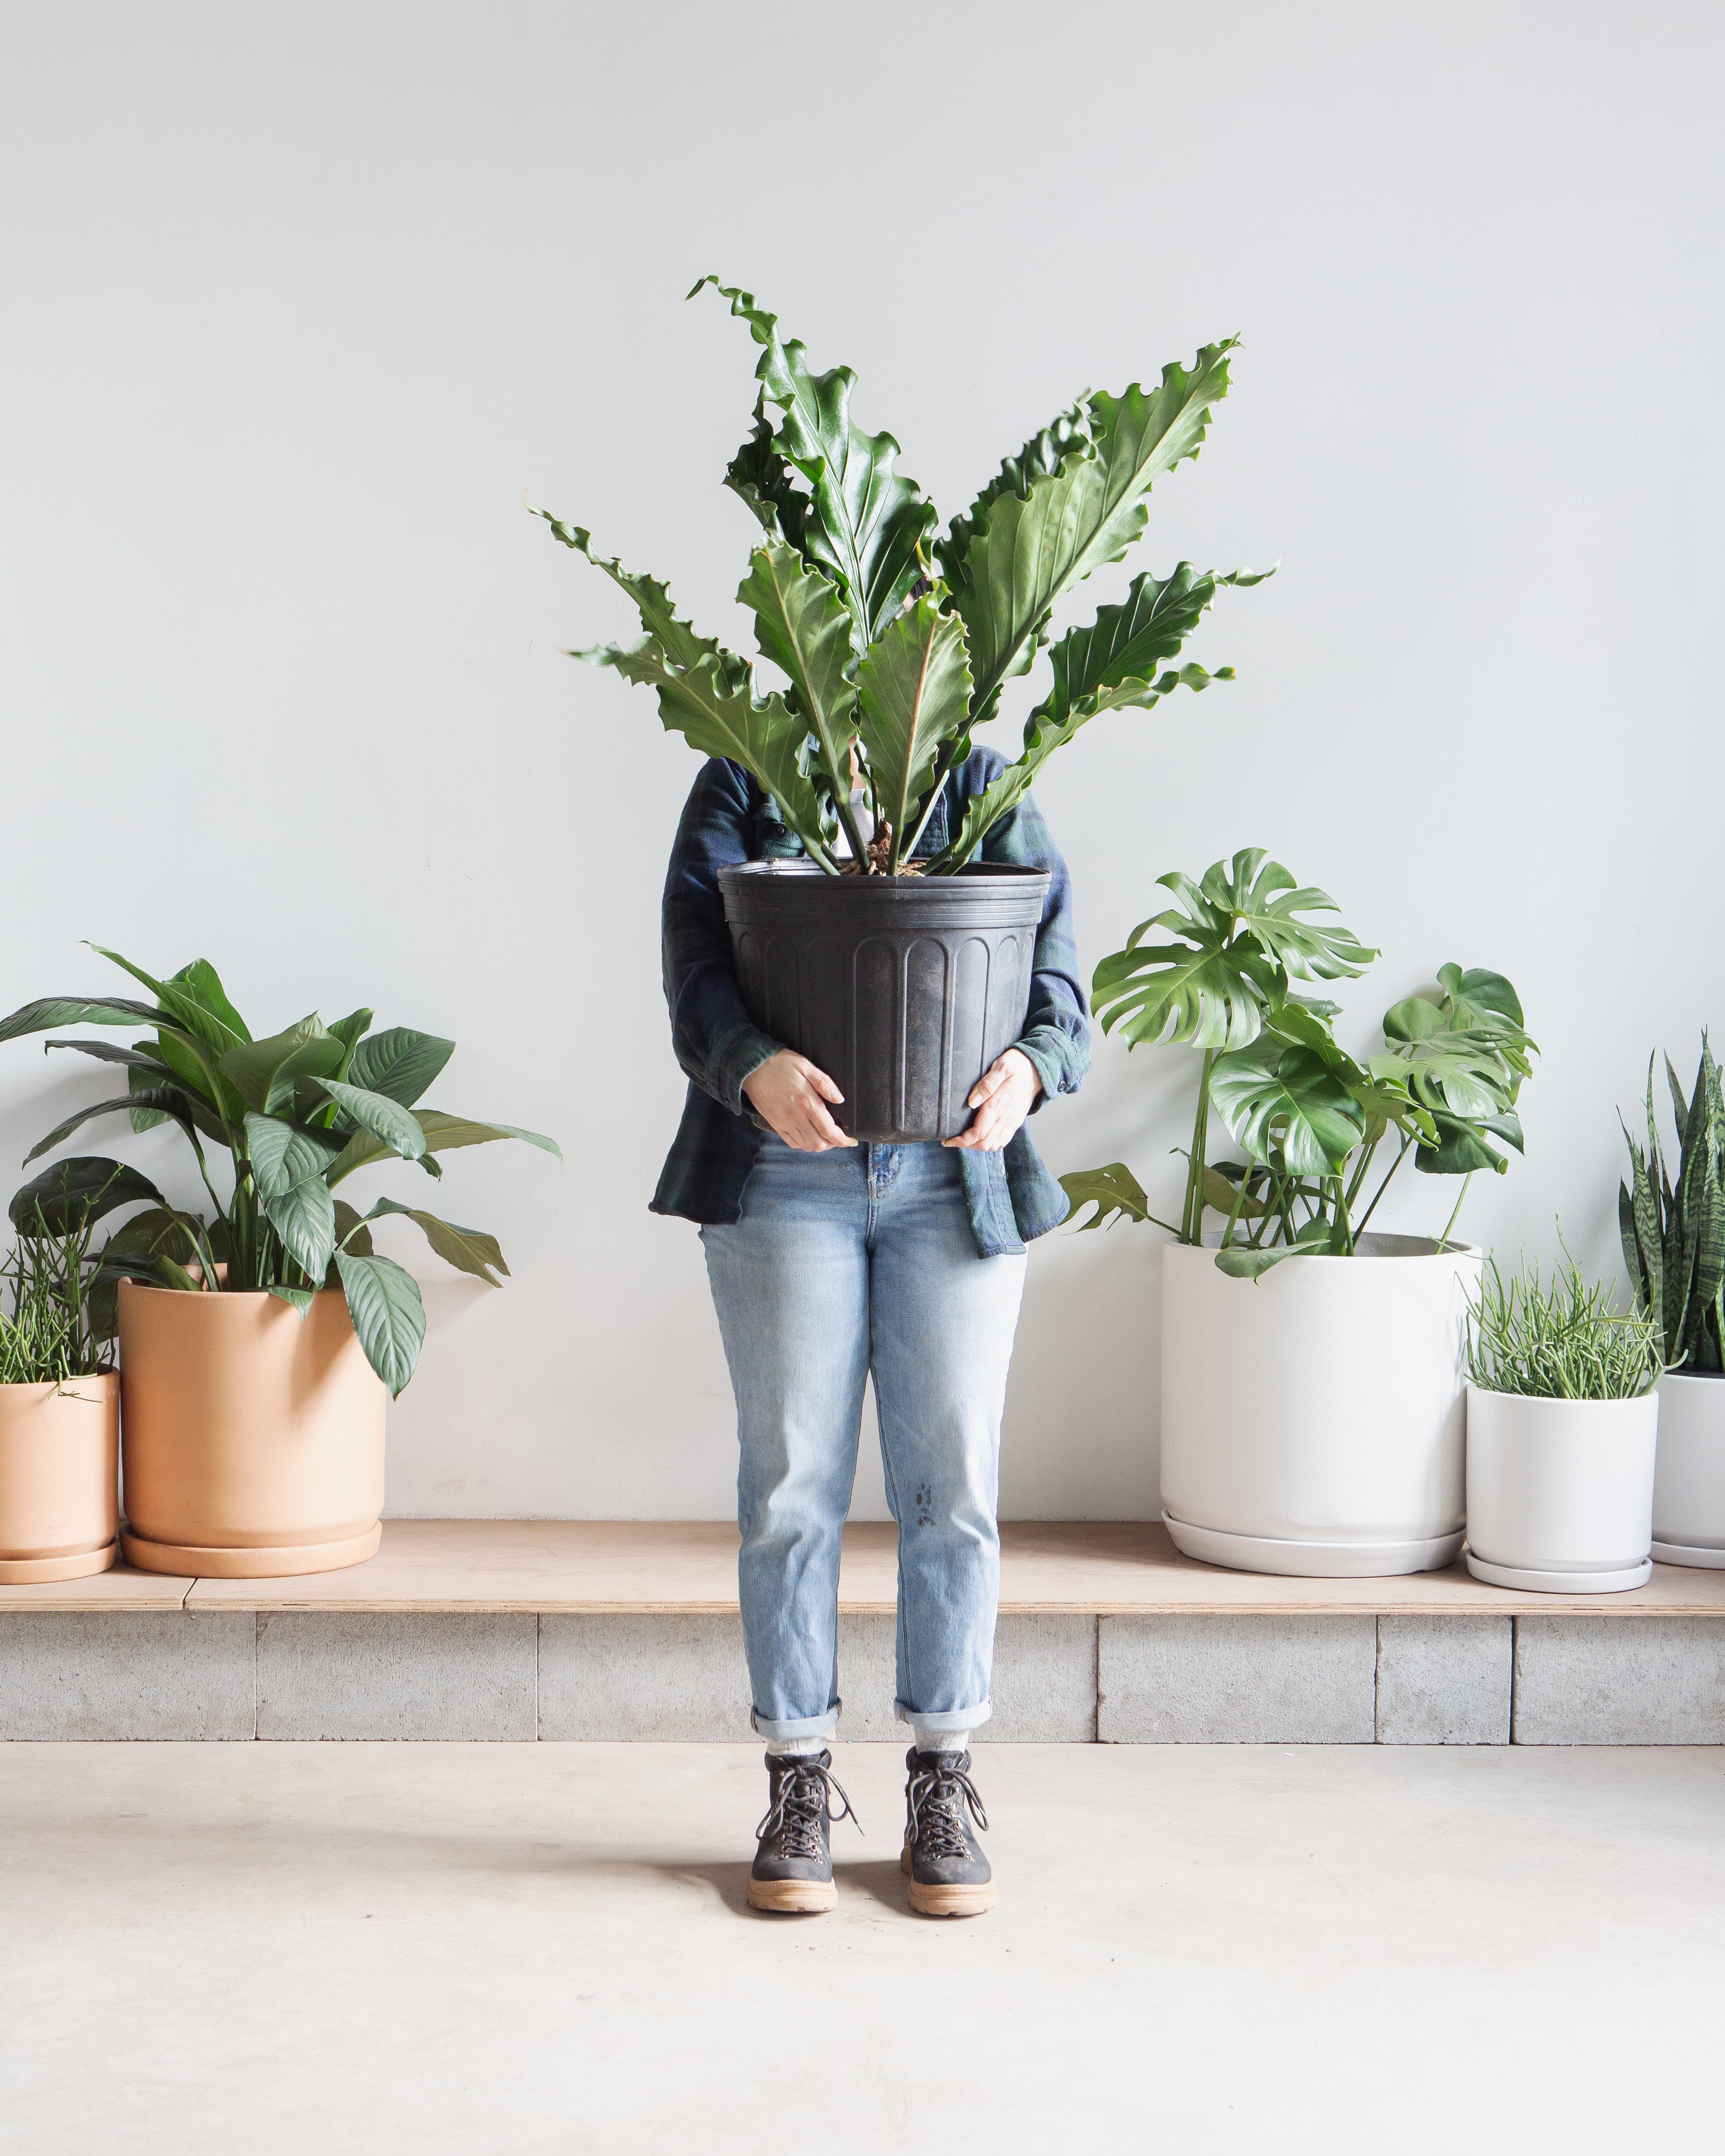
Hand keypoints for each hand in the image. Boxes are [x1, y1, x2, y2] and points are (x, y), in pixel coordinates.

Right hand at [742, 1049, 857, 1151]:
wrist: (751, 1068)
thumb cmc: (779, 1063)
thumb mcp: (805, 1066)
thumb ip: (824, 1083)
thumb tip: (840, 1099)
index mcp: (807, 1102)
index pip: (829, 1131)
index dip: (843, 1140)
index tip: (852, 1141)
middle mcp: (796, 1117)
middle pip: (819, 1143)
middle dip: (833, 1144)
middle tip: (839, 1136)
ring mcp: (784, 1123)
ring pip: (806, 1146)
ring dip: (819, 1144)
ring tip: (825, 1135)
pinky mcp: (775, 1124)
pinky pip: (792, 1143)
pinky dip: (804, 1143)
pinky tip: (808, 1134)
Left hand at [942, 1047, 1041, 1152]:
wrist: (1039, 1068)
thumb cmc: (1018, 1064)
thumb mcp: (1002, 1066)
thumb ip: (987, 1085)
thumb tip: (971, 1102)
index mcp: (999, 1104)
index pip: (978, 1132)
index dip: (961, 1140)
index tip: (948, 1139)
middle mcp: (1006, 1117)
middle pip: (984, 1144)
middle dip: (966, 1145)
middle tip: (952, 1139)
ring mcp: (1012, 1122)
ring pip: (993, 1145)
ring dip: (977, 1146)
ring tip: (964, 1138)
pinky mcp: (1015, 1122)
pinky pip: (1002, 1141)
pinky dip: (989, 1143)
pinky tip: (980, 1135)